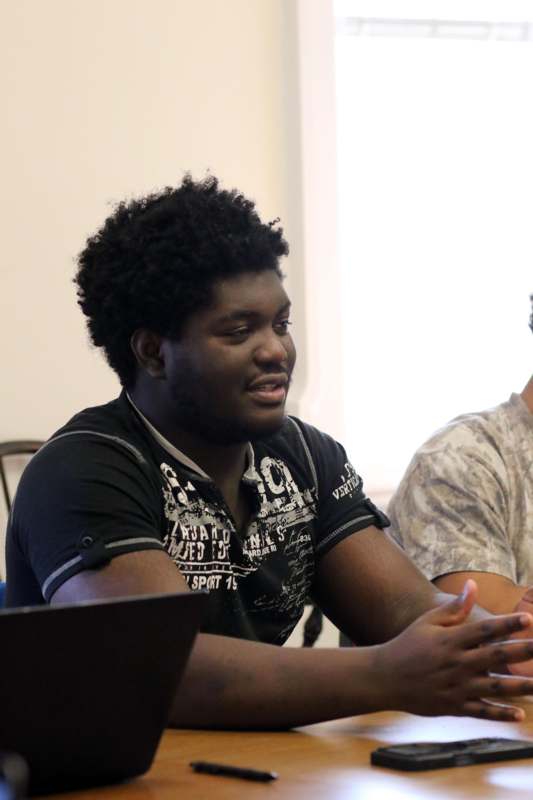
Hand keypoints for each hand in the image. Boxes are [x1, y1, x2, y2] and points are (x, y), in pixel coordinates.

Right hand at [373, 579, 532, 720]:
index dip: (508, 624)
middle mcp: (456, 663)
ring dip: (520, 687)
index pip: (484, 630)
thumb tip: (473, 585)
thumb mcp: (428, 622)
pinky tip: (519, 714)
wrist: (385, 678)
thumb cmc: (408, 645)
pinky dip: (500, 714)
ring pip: (494, 688)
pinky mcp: (454, 706)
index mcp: (450, 640)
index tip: (528, 619)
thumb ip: (454, 608)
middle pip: (495, 657)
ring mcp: (456, 687)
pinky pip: (481, 712)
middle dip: (522, 652)